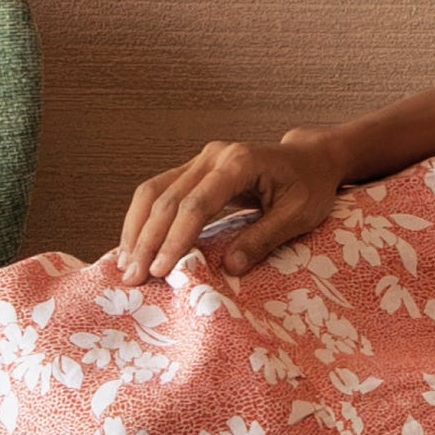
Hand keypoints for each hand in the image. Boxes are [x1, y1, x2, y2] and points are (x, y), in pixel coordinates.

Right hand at [109, 127, 347, 283]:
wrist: (310, 160)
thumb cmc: (310, 188)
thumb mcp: (298, 216)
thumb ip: (264, 238)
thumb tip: (228, 268)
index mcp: (239, 163)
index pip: (196, 204)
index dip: (176, 239)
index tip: (161, 270)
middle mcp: (213, 156)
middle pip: (166, 198)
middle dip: (147, 240)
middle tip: (133, 278)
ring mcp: (200, 159)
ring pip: (153, 191)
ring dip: (136, 229)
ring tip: (124, 266)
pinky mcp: (193, 169)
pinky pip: (159, 191)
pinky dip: (142, 219)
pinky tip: (133, 246)